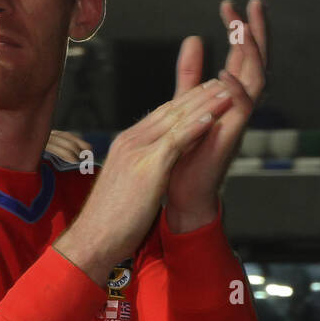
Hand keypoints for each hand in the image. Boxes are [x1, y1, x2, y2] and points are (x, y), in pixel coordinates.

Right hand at [53, 79, 233, 283]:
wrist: (93, 238)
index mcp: (126, 144)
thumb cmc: (110, 219)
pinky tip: (213, 118)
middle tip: (221, 82)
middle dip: (198, 94)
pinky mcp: (148, 166)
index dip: (185, 102)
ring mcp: (138, 151)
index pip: (160, 115)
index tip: (204, 92)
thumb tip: (154, 167)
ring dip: (204, 104)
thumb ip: (140, 168)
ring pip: (177, 120)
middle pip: (170, 110)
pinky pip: (177, 141)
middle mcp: (131, 141)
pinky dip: (196, 127)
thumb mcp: (127, 184)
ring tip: (226, 91)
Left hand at [164, 0, 267, 232]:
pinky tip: (225, 72)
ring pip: (255, 80)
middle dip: (256, 32)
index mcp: (230, 95)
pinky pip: (243, 110)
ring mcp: (238, 120)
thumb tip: (195, 38)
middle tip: (252, 3)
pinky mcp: (231, 137)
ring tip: (242, 27)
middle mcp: (239, 104)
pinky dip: (236, 91)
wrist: (183, 192)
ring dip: (250, 53)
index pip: (242, 56)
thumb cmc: (187, 151)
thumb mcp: (186, 102)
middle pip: (257, 61)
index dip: (241, 30)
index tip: (232, 4)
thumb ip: (190, 74)